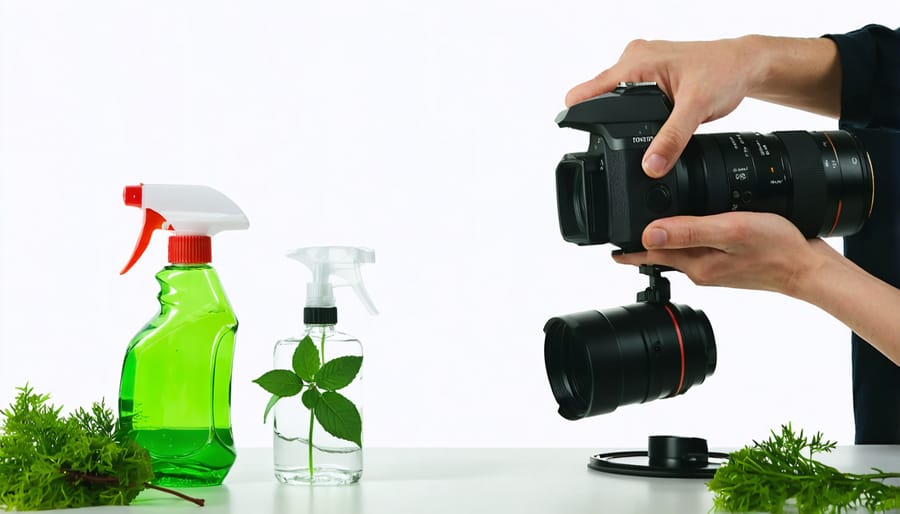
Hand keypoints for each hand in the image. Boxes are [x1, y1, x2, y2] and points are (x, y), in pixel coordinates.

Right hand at [565, 38, 758, 177]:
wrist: (746, 65)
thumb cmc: (724, 72)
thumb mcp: (696, 109)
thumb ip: (671, 139)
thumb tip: (650, 167)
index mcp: (635, 62)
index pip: (588, 91)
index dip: (577, 114)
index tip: (575, 134)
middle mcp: (632, 60)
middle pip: (599, 98)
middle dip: (607, 120)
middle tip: (630, 135)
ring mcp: (639, 68)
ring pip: (615, 99)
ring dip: (624, 116)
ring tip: (648, 124)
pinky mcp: (649, 77)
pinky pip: (629, 97)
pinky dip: (636, 113)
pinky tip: (654, 119)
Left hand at [611, 212, 833, 295]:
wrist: (809, 267)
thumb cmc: (775, 247)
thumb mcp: (728, 231)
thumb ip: (688, 232)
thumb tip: (647, 234)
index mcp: (695, 265)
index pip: (649, 256)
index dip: (626, 248)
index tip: (607, 244)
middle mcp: (700, 269)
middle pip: (661, 253)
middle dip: (640, 243)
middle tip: (620, 231)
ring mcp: (714, 267)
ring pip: (680, 250)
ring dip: (663, 239)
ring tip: (646, 228)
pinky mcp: (728, 262)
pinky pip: (700, 247)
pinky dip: (688, 236)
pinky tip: (691, 225)